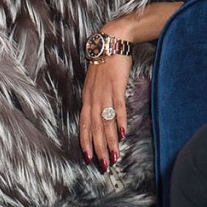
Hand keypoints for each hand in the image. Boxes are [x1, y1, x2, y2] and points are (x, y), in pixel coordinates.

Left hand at [77, 4, 181, 170]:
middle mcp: (93, 98)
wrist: (111, 40)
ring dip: (109, 141)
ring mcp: (104, 93)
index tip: (89, 158)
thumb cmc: (105, 63)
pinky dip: (119, 122)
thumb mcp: (96, 84)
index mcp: (87, 99)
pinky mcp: (116, 86)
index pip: (84, 125)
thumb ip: (97, 100)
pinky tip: (122, 134)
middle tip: (103, 165)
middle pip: (94, 129)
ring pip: (105, 123)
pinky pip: (117, 108)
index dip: (86, 142)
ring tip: (113, 156)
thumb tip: (102, 117)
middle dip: (98, 149)